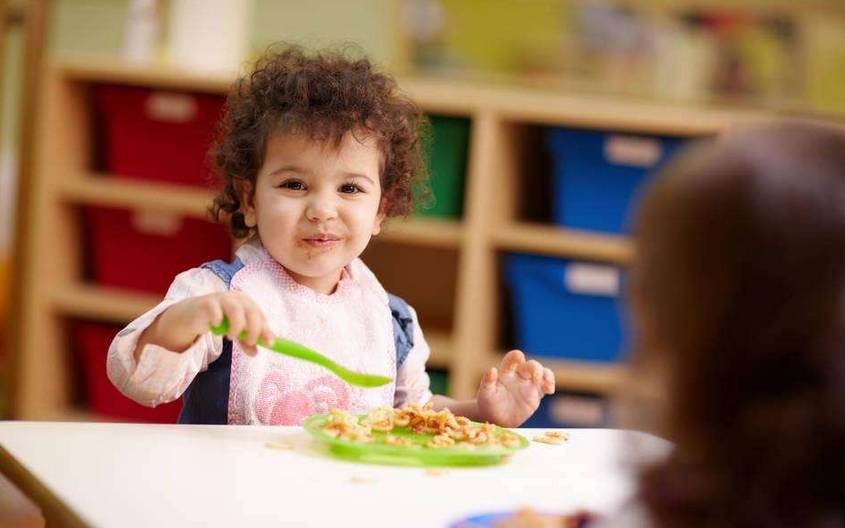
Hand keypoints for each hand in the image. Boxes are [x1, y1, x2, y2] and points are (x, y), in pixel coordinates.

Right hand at [142, 291, 273, 356]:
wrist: (192, 316)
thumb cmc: (218, 321)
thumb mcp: (235, 332)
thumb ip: (246, 341)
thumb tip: (256, 352)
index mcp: (247, 302)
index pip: (260, 314)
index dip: (266, 329)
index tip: (269, 344)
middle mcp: (236, 298)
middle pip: (251, 311)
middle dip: (254, 329)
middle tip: (250, 342)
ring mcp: (222, 298)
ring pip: (236, 310)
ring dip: (237, 327)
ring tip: (231, 337)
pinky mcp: (207, 303)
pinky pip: (217, 314)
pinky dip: (218, 323)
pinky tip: (215, 327)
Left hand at [476, 350, 554, 427]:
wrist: (496, 419)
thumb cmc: (488, 404)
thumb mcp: (485, 394)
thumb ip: (487, 382)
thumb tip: (492, 369)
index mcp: (506, 372)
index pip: (512, 359)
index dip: (516, 356)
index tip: (519, 358)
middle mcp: (518, 375)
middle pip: (531, 365)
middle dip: (535, 368)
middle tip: (536, 377)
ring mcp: (528, 384)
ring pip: (542, 372)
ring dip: (546, 374)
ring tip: (547, 383)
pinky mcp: (536, 394)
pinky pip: (546, 385)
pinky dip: (550, 384)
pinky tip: (549, 390)